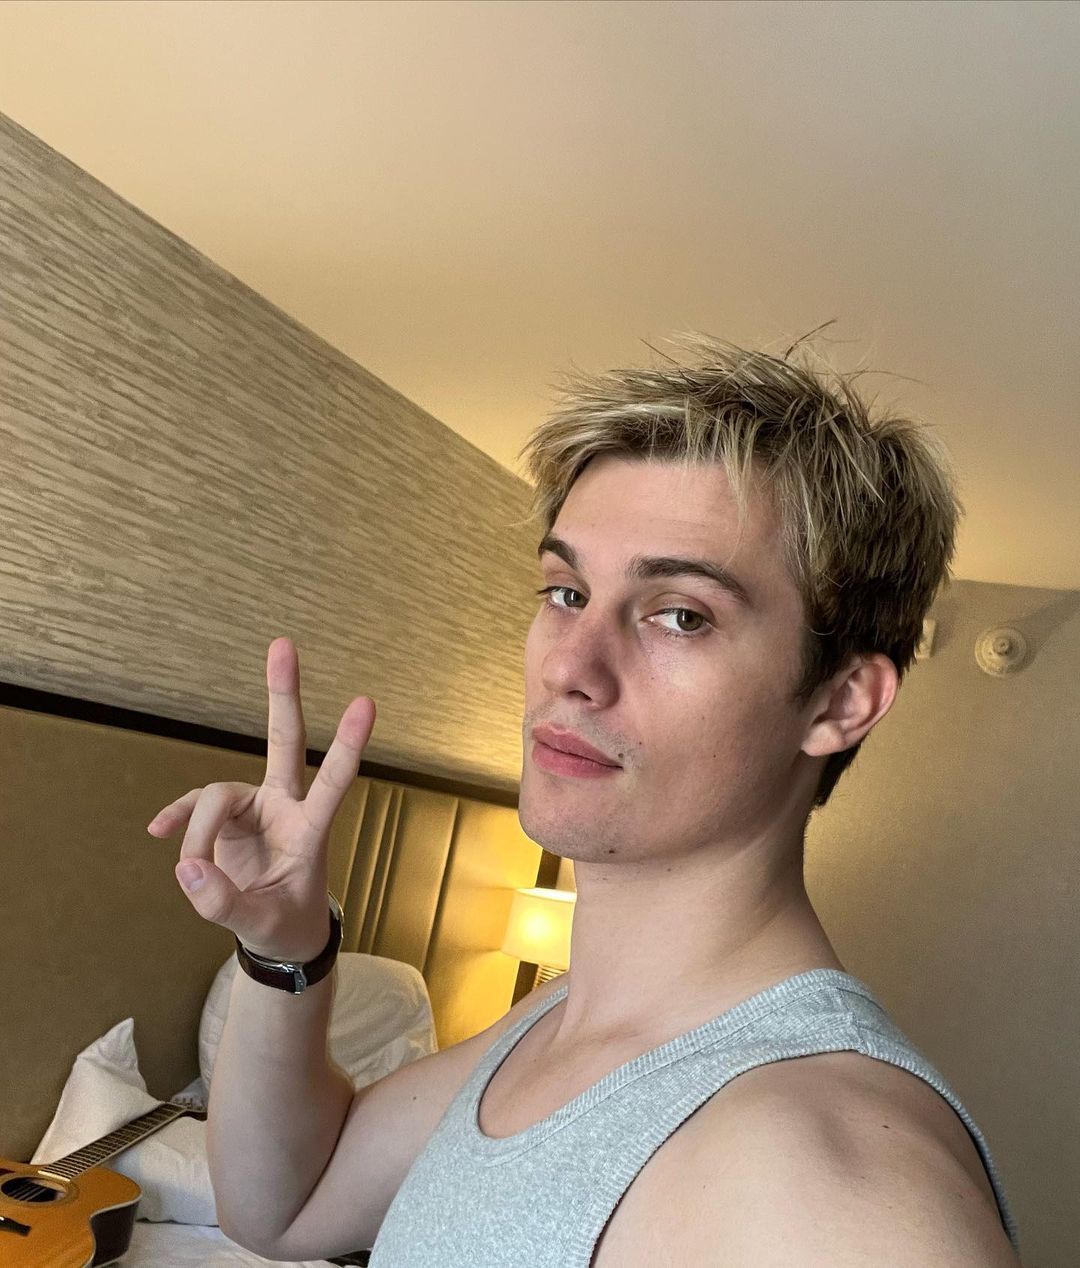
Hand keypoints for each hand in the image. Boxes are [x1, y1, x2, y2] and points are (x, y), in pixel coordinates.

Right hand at [146, 637, 375, 960]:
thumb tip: (186, 868)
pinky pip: (194, 808)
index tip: (366, 702)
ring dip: (196, 835)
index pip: (334, 783)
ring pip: (215, 797)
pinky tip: (159, 832)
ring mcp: (255, 808)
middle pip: (283, 741)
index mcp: (310, 831)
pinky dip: (178, 819)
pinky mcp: (227, 818)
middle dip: (283, 693)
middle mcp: (285, 807)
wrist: (279, 935)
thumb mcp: (262, 926)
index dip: (347, 745)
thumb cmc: (285, 924)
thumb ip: (224, 904)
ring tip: (193, 877)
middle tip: (283, 643)